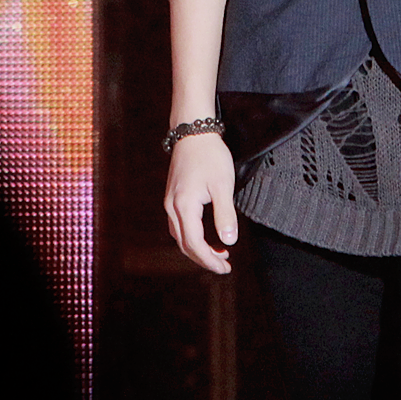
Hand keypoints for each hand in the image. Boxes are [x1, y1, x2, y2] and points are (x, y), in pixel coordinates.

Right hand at [164, 133, 237, 273]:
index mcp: (184, 206)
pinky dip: (192, 236)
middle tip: (224, 265)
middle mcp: (172, 207)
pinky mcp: (173, 196)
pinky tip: (206, 235)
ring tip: (219, 253)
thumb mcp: (223, 185)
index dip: (209, 260)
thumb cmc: (210, 156)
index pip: (195, 244)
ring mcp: (170, 201)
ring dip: (197, 249)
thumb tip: (229, 241)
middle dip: (204, 258)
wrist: (193, 131)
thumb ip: (225, 215)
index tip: (226, 268)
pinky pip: (179, 225)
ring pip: (180, 236)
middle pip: (184, 244)